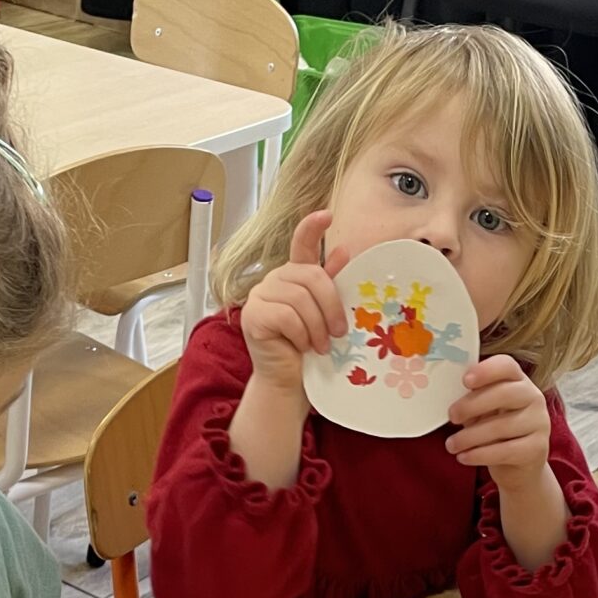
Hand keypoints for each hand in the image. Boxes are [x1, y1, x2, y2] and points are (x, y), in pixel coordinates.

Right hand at [239, 209, 349, 393]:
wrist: (288, 382)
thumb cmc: (309, 350)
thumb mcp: (325, 316)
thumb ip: (331, 285)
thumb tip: (344, 251)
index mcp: (294, 277)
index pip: (301, 244)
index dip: (312, 227)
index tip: (328, 215)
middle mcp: (274, 280)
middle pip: (310, 277)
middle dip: (330, 306)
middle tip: (338, 332)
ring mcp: (259, 296)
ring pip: (300, 299)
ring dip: (317, 326)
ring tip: (320, 345)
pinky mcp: (252, 315)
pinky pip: (286, 316)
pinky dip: (301, 334)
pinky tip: (302, 347)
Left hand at [446, 354, 549, 480]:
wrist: (518, 466)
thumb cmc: (495, 431)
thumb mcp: (483, 411)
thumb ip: (472, 399)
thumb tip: (445, 393)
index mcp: (518, 381)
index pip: (507, 366)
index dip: (487, 370)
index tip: (465, 381)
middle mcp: (533, 398)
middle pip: (505, 393)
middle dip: (472, 405)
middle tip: (452, 416)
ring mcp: (539, 423)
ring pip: (502, 426)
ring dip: (470, 437)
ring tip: (452, 444)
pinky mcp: (537, 449)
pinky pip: (505, 451)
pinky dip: (480, 455)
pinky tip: (464, 457)